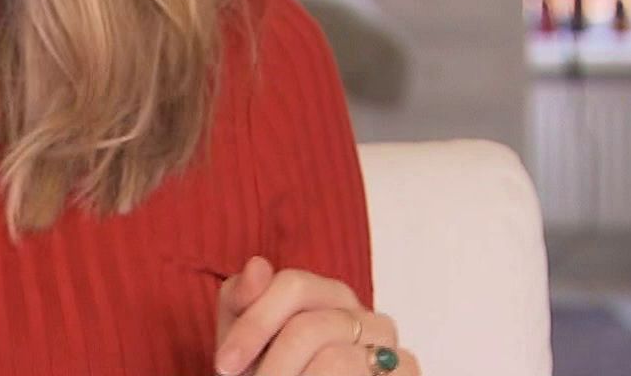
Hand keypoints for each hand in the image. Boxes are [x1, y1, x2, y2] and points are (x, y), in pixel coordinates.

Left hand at [212, 255, 420, 374]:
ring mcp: (389, 348)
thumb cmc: (276, 374)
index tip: (224, 364)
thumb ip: (242, 302)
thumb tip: (257, 266)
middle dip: (269, 364)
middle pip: (309, 326)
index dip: (253, 324)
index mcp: (330, 296)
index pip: (293, 286)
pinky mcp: (406, 375)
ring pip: (333, 359)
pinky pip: (355, 374)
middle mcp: (365, 316)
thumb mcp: (248, 342)